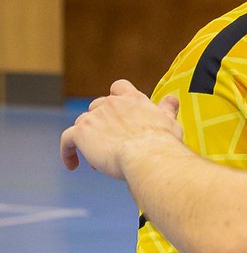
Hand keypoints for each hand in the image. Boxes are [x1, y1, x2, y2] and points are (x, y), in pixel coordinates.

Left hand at [61, 81, 181, 177]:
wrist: (147, 155)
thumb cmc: (162, 142)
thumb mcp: (169, 121)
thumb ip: (166, 109)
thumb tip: (172, 99)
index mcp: (133, 99)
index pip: (119, 88)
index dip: (115, 99)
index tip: (117, 112)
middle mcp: (111, 103)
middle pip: (97, 107)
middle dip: (101, 123)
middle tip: (112, 145)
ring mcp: (94, 116)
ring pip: (83, 124)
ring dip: (88, 139)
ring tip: (98, 161)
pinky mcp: (81, 132)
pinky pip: (67, 140)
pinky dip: (67, 152)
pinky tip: (72, 165)